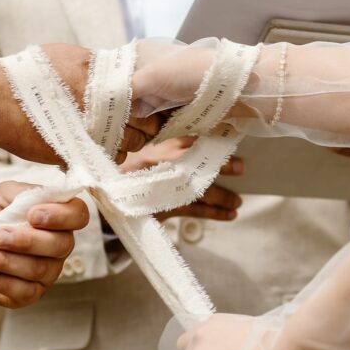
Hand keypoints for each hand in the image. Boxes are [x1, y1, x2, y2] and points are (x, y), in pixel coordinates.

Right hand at [0, 44, 163, 164]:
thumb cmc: (27, 75)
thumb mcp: (66, 56)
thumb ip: (95, 66)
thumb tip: (115, 70)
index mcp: (103, 77)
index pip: (145, 94)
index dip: (148, 103)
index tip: (145, 106)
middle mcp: (103, 106)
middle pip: (145, 124)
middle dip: (144, 127)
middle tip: (136, 126)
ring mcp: (94, 132)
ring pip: (130, 145)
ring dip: (127, 144)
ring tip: (113, 137)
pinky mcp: (82, 153)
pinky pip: (110, 159)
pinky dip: (108, 156)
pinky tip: (97, 147)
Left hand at [0, 181, 89, 307]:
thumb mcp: (3, 194)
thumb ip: (24, 193)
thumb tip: (42, 198)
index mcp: (58, 217)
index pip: (78, 215)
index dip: (61, 216)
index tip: (32, 215)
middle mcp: (59, 245)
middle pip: (60, 245)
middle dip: (26, 240)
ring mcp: (48, 271)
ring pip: (39, 269)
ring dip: (4, 260)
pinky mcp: (31, 292)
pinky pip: (25, 292)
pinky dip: (0, 280)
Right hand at [119, 137, 243, 220]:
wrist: (109, 196)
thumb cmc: (131, 170)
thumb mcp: (148, 151)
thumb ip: (172, 143)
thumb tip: (204, 135)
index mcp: (159, 147)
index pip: (188, 138)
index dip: (210, 138)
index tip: (229, 137)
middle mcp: (162, 164)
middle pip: (195, 163)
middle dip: (220, 166)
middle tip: (240, 167)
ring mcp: (163, 187)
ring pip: (198, 190)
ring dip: (222, 196)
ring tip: (237, 201)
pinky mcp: (163, 207)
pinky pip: (194, 210)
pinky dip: (214, 213)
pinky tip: (229, 214)